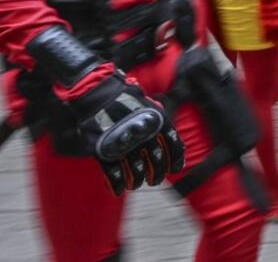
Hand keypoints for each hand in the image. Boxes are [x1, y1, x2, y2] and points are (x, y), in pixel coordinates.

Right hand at [27, 27, 185, 195]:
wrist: (96, 91)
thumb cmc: (124, 97)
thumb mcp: (149, 104)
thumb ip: (159, 120)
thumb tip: (171, 137)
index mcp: (156, 120)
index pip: (173, 144)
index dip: (176, 159)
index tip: (176, 169)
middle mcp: (143, 132)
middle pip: (156, 160)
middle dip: (158, 173)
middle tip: (156, 180)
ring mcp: (123, 141)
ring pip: (136, 169)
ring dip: (138, 180)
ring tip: (138, 184)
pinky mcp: (104, 148)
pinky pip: (113, 171)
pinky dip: (117, 183)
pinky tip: (119, 190)